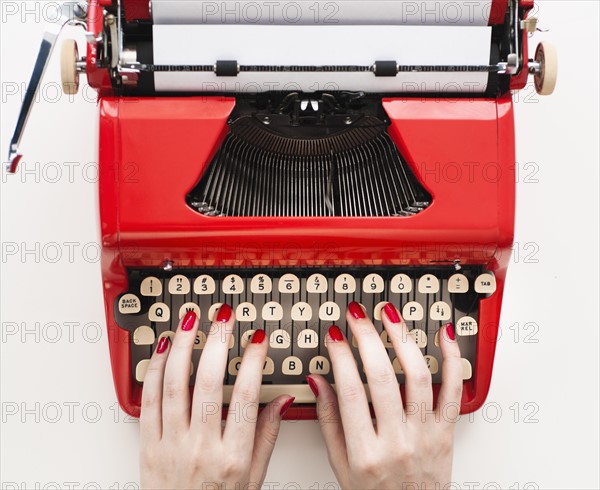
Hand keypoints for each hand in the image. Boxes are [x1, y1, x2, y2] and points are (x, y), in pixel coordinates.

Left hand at [139, 306, 293, 489]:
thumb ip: (268, 435)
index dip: (253, 361)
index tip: (258, 339)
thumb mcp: (253, 478)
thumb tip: (283, 400)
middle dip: (218, 341)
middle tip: (225, 316)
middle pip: (208, 382)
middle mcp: (200, 448)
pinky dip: (155, 369)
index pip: (246, 397)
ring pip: (174, 384)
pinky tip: (165, 347)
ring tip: (192, 320)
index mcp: (231, 456)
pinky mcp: (147, 444)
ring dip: (184, 345)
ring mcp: (170, 444)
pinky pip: (149, 399)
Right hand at [308, 302, 462, 489]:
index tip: (335, 335)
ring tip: (390, 316)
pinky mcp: (447, 432)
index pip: (351, 392)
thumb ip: (328, 421)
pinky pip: (452, 389)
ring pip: (418, 376)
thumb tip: (318, 382)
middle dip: (367, 337)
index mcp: (366, 452)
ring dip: (403, 339)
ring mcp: (426, 435)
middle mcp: (398, 441)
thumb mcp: (341, 465)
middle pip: (381, 377)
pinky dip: (450, 358)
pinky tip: (442, 335)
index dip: (341, 357)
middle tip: (357, 315)